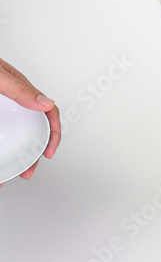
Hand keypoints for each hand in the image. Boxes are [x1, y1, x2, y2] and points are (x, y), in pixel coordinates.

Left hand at [0, 58, 60, 180]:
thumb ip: (19, 88)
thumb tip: (46, 104)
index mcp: (20, 90)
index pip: (47, 113)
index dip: (53, 134)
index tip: (48, 151)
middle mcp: (11, 101)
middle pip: (31, 130)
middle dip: (32, 153)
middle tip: (27, 170)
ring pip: (11, 135)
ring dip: (13, 156)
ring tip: (7, 173)